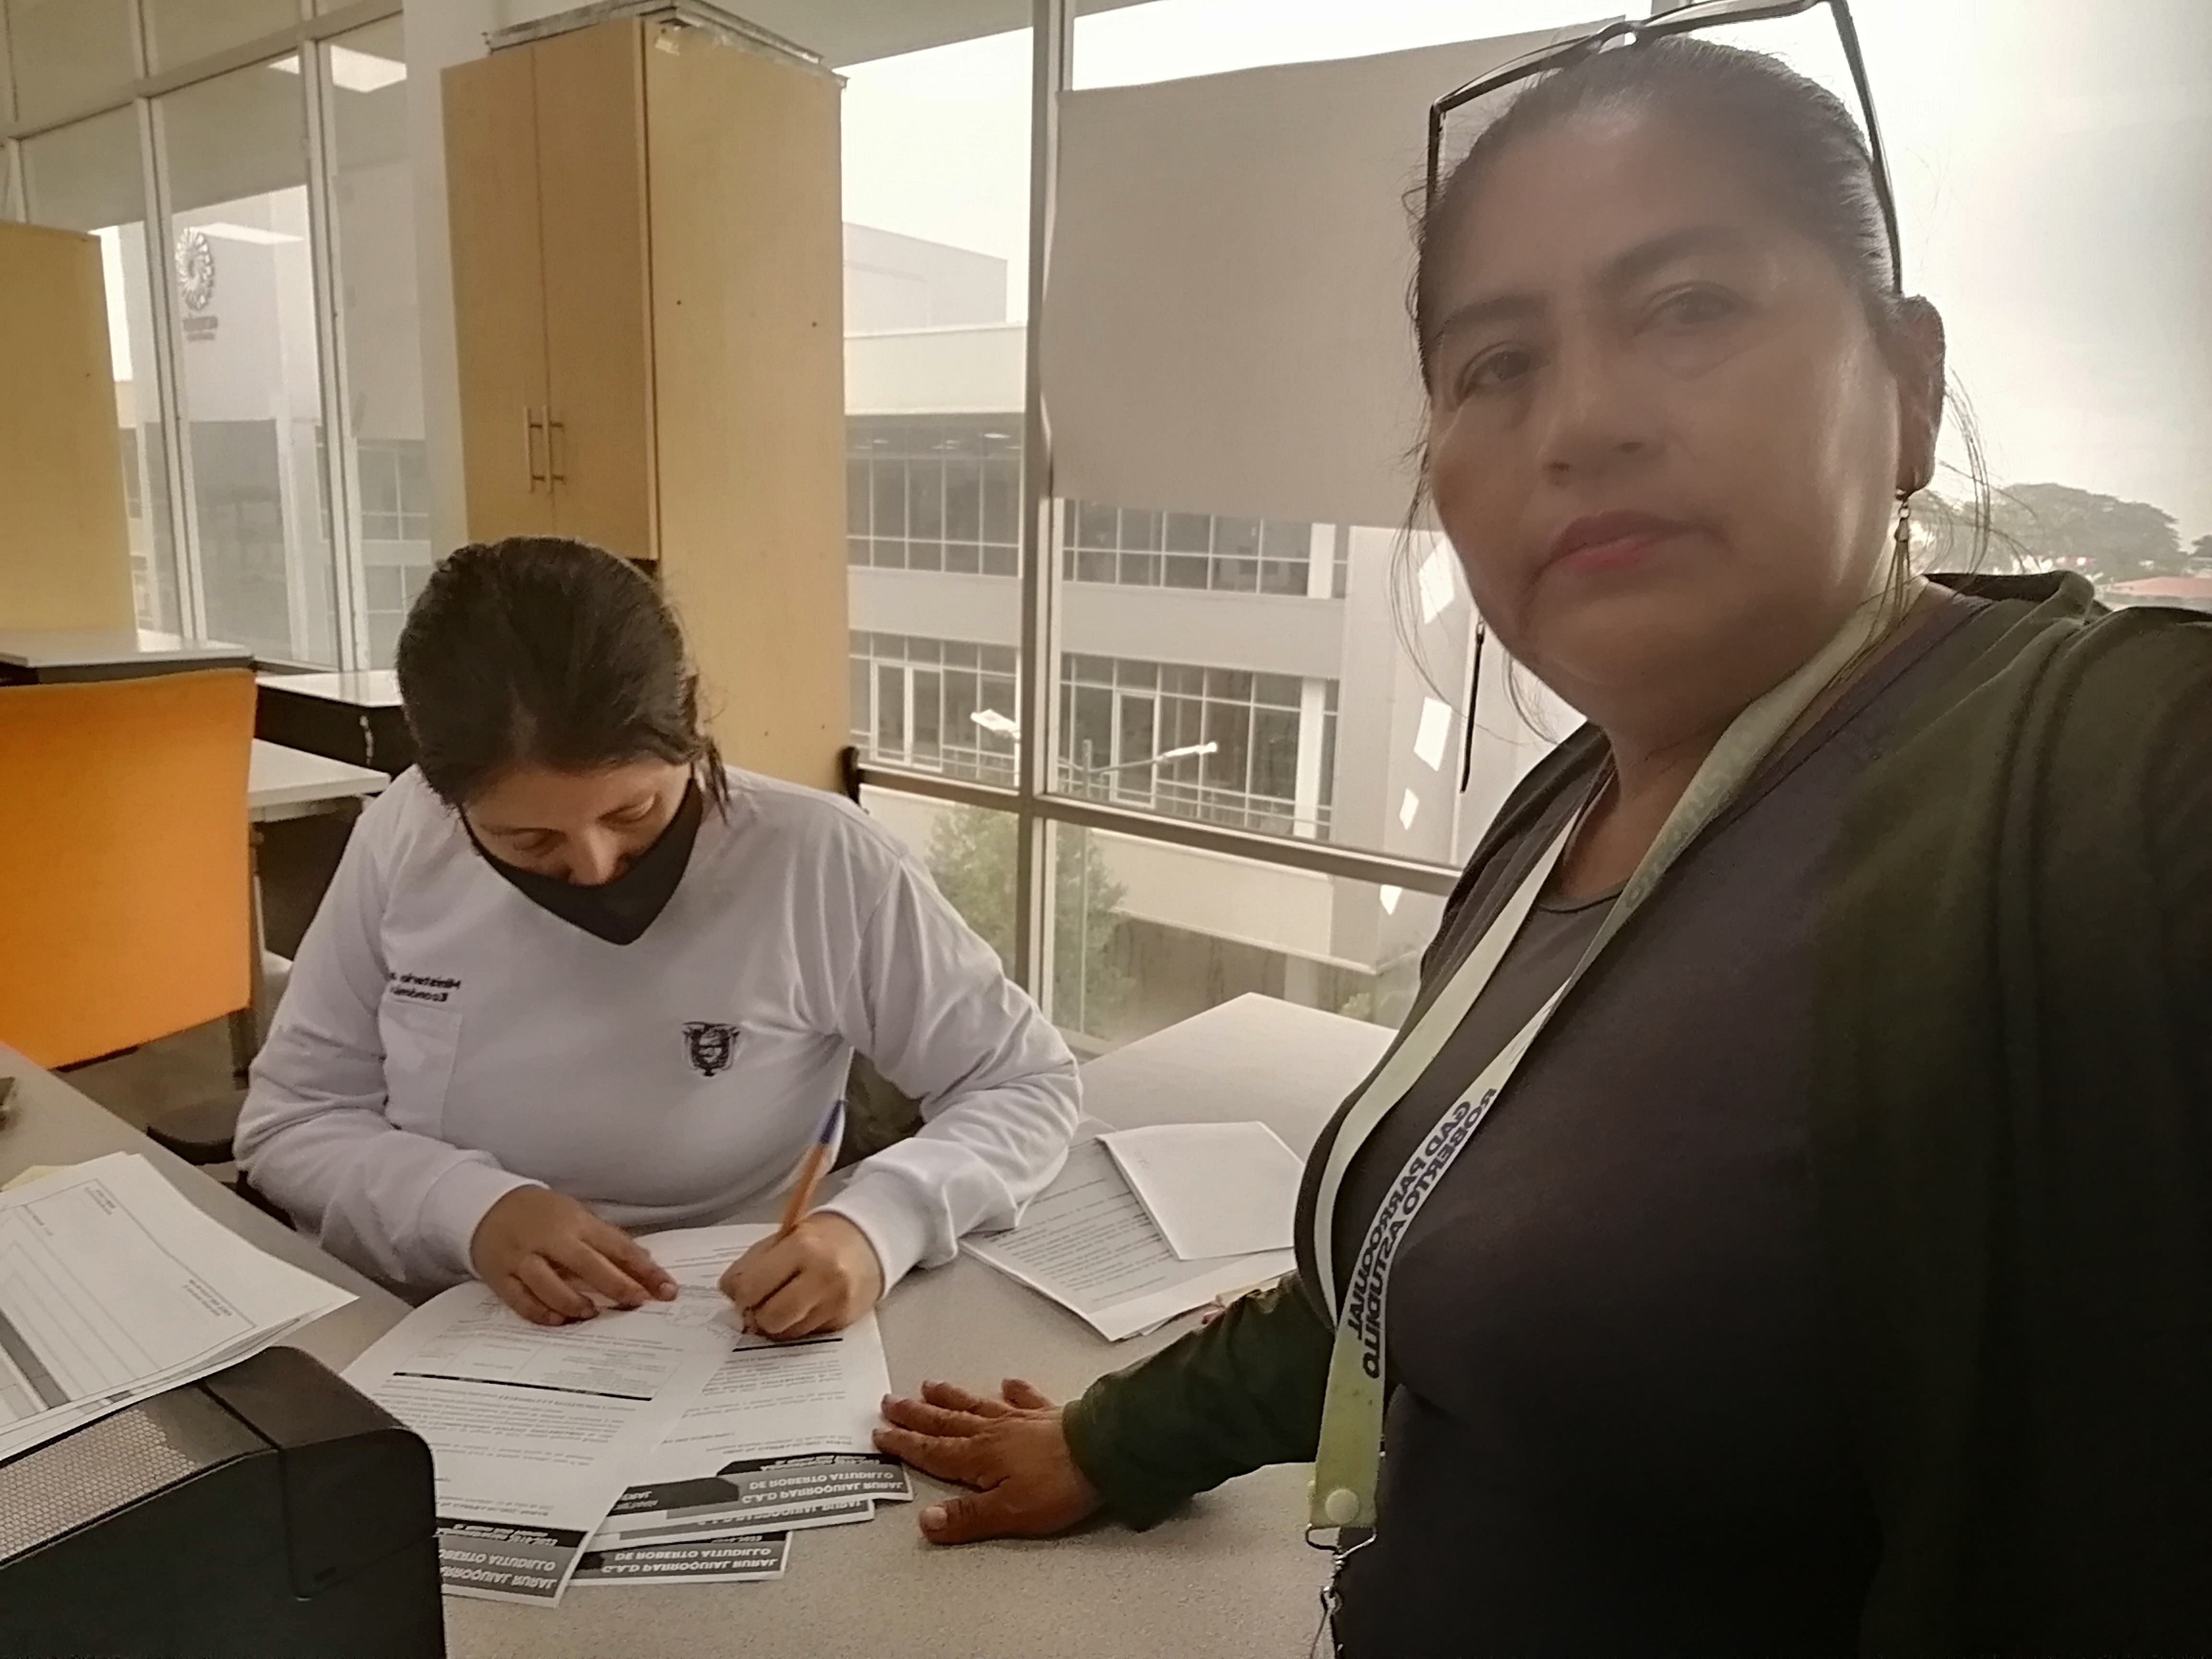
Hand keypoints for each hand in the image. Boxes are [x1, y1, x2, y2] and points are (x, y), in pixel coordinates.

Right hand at [468, 1186, 676, 1325]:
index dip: (644, 1269)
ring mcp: (523, 1257)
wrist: (488, 1207)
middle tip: (638, 1302)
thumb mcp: (578, 1217)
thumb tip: (645, 1262)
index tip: (666, 1288)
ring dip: (574, 1301)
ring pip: (549, 1283)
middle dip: (616, 1285)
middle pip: (587, 1264)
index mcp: (576, 1222)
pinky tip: (558, 1320)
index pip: (617, 1247)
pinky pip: (520, 1298)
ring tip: (593, 1314)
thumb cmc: (542, 1215)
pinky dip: (540, 1312)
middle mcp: (550, 1239)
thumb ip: (608, 1240)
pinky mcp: (500, 1275)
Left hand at [719, 1213, 884, 1339]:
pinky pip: (805, 1336)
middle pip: (770, 1318)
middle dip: (757, 1315)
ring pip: (786, 1333)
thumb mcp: (784, 1238)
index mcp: (802, 1247)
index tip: (740, 1292)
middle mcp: (822, 1277)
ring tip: (780, 1304)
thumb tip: (728, 1293)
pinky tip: (801, 1308)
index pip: (753, 1287)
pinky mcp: (843, 1321)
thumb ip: (752, 1263)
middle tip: (757, 1304)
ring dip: (775, 1324)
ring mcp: (835, 1303)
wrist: (871, 1241)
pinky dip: (795, 1326)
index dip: (739, 1295)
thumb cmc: (821, 1238)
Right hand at [874, 1378, 1102, 1543]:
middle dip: (916, 1414)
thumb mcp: (1007, 1513)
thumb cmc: (1056, 1486)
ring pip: (976, 1405)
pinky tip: (1007, 1381)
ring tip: (929, 1385)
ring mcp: (1020, 1419)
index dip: (905, 1444)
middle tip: (890, 1401)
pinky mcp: (1048, 1414)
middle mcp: (994, 1433)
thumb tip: (924, 1521)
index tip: (880, 1434)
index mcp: (979, 1457)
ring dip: (951, 1397)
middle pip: (946, 1422)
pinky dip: (1014, 1389)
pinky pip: (1025, 1397)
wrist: (1103, 1452)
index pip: (932, 1452)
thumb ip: (966, 1517)